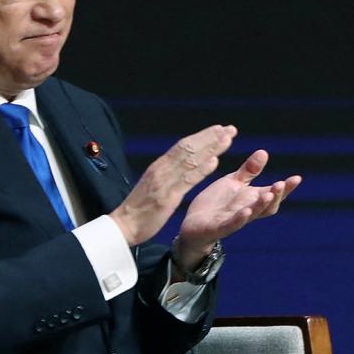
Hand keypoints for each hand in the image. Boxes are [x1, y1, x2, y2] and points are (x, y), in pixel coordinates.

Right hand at [111, 125, 235, 246]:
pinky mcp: (167, 197)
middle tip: (230, 128)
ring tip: (227, 139)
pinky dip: (201, 170)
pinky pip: (186, 181)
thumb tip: (180, 163)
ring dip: (211, 148)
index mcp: (159, 166)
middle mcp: (162, 169)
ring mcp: (164, 181)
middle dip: (211, 137)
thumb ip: (167, 173)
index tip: (219, 129)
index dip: (202, 136)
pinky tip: (214, 162)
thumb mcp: (154, 184)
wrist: (123, 225)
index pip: (183, 146)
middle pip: (189, 148)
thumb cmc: (139, 207)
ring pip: (190, 160)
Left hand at [172, 149, 301, 269]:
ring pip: (252, 214)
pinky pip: (232, 224)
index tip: (297, 178)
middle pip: (267, 206)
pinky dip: (240, 219)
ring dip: (261, 205)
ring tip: (269, 194)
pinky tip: (246, 211)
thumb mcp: (233, 182)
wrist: (193, 224)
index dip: (286, 188)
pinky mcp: (219, 228)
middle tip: (282, 184)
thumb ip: (249, 170)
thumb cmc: (216, 204)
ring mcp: (234, 220)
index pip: (273, 194)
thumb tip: (264, 152)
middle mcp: (247, 211)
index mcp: (251, 200)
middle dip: (276, 196)